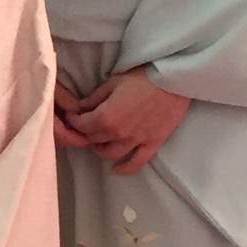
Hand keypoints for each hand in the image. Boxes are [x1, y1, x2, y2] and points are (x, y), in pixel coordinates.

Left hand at [54, 66, 190, 172]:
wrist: (173, 80)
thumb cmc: (142, 77)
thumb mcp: (113, 82)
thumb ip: (94, 99)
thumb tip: (80, 108)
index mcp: (106, 116)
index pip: (81, 125)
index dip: (74, 120)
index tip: (73, 116)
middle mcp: (118, 133)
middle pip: (93, 140)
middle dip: (86, 133)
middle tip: (85, 126)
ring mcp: (135, 141)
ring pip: (110, 154)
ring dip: (100, 149)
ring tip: (99, 142)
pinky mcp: (151, 144)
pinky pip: (136, 163)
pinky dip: (124, 168)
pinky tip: (116, 169)